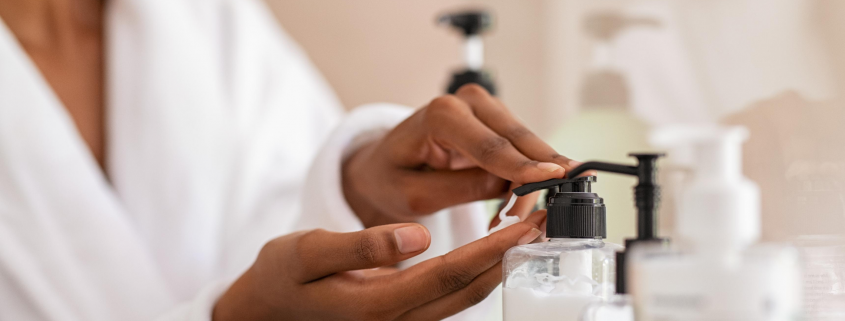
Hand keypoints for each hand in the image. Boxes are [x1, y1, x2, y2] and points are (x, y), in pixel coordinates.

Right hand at [213, 211, 546, 320]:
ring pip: (464, 296)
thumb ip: (359, 247)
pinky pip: (450, 296)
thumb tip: (416, 237)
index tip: (526, 223)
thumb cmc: (282, 278)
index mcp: (376, 304)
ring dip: (498, 263)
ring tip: (525, 228)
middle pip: (467, 290)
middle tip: (543, 219)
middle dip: (509, 255)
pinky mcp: (403, 317)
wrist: (265, 310)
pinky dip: (476, 270)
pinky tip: (489, 247)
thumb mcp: (306, 253)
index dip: (491, 249)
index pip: (448, 275)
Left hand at [343, 84, 581, 226]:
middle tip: (553, 211)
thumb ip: (461, 189)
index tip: (555, 178)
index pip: (489, 146)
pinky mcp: (496, 121)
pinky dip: (525, 175)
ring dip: (531, 180)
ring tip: (513, 216)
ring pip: (526, 145)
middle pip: (517, 140)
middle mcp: (466, 100)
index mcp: (440, 114)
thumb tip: (509, 186)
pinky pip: (522, 148)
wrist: (381, 166)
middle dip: (538, 174)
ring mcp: (484, 107)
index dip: (523, 166)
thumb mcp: (415, 195)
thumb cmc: (390, 179)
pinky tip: (516, 200)